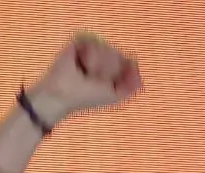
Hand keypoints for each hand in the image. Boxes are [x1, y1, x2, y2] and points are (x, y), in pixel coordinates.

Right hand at [26, 33, 142, 126]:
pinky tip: (81, 65)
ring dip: (97, 66)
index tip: (111, 83)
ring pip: (106, 48)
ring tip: (86, 74)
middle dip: (108, 71)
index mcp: (112, 68)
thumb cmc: (86, 97)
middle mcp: (103, 56)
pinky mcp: (79, 42)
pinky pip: (93, 43)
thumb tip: (141, 77)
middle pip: (118, 54)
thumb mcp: (113, 96)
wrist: (63, 95)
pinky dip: (89, 57)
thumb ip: (130, 86)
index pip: (128, 61)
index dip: (124, 70)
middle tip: (95, 80)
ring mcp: (91, 48)